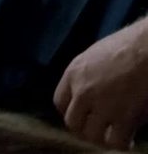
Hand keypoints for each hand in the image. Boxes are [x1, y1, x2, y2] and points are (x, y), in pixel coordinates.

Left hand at [54, 19, 147, 149]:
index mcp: (74, 73)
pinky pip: (116, 141)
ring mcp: (102, 105)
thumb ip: (89, 76)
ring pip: (92, 135)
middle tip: (99, 131)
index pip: (60, 102)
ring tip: (114, 137)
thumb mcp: (97, 56)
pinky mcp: (124, 116)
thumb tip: (92, 92)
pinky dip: (121, 144)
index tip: (83, 116)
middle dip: (84, 129)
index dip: (71, 112)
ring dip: (102, 139)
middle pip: (72, 122)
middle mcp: (82, 91)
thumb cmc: (130, 46)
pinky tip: (129, 140)